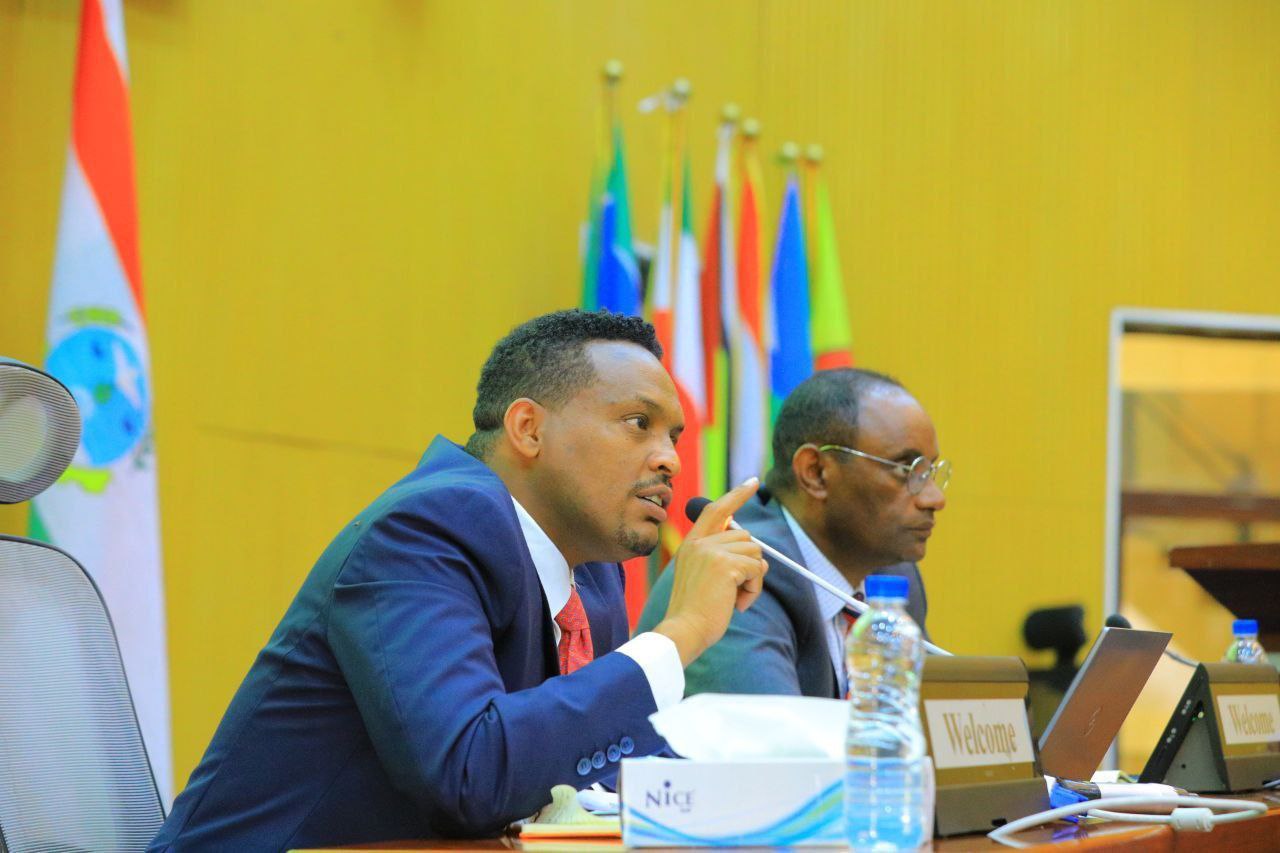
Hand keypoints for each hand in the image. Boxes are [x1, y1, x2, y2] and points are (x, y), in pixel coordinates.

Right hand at [653, 478, 767, 665]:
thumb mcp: (705, 578)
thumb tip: (760, 555)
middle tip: (736, 591)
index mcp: (691, 544)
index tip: (753, 482)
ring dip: (753, 579)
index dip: (737, 495)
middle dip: (750, 564)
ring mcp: (711, 551)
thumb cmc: (695, 613)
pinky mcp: (725, 565)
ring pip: (755, 553)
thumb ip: (723, 560)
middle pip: (745, 537)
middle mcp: (700, 542)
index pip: (716, 510)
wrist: (683, 631)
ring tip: (734, 599)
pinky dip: (754, 589)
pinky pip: (757, 569)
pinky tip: (738, 604)